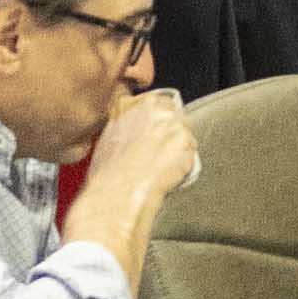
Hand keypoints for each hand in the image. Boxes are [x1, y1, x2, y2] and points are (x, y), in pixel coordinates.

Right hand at [62, 91, 197, 263]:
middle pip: (172, 112)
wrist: (116, 195)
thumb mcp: (106, 143)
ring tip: (162, 170)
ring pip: (184, 131)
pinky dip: (185, 165)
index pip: (151, 103)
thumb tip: (135, 137)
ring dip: (179, 148)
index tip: (153, 139)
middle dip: (170, 131)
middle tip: (161, 156)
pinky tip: (170, 176)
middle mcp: (148, 106)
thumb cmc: (107, 177)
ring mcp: (168, 121)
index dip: (155, 123)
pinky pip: (191, 151)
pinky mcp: (184, 139)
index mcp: (125, 105)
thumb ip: (123, 130)